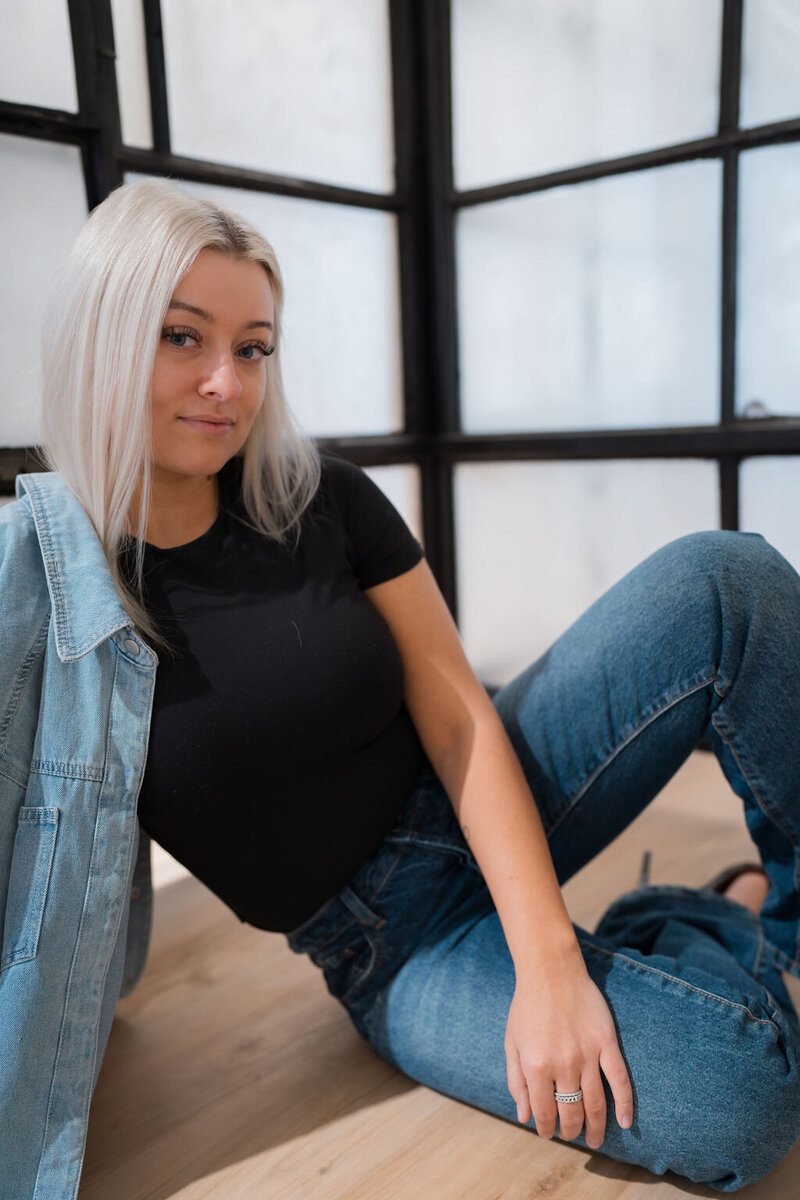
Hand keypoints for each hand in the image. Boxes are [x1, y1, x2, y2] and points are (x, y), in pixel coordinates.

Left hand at [505, 954, 632, 1148]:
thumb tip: (523, 1117)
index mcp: (536, 1066)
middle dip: (570, 1131)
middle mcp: (562, 1064)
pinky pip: (620, 1080)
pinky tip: (626, 1123)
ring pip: (596, 1103)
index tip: (547, 1134)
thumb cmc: (527, 1006)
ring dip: (596, 1127)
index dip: (546, 1128)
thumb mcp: (512, 1044)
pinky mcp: (607, 1042)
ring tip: (593, 1140)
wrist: (551, 971)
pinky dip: (625, 1105)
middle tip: (570, 1137)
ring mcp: (587, 1054)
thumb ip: (516, 1082)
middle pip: (571, 1112)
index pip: (544, 1112)